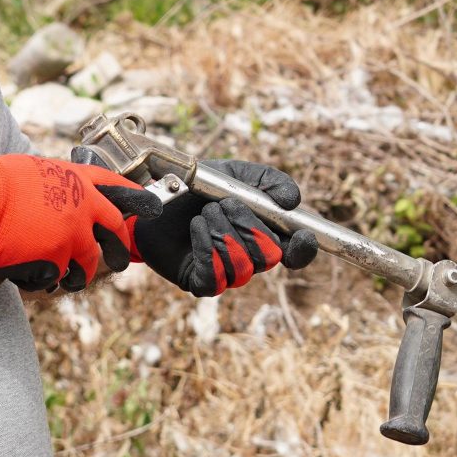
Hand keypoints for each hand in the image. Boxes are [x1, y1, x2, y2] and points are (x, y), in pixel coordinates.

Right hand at [0, 152, 139, 292]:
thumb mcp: (33, 171)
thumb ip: (55, 185)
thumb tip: (56, 194)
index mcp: (76, 180)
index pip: (118, 188)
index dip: (136, 199)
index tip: (151, 206)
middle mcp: (83, 207)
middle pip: (116, 232)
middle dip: (118, 250)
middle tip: (117, 261)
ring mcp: (72, 235)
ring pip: (87, 264)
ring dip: (75, 275)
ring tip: (61, 278)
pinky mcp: (57, 259)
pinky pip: (56, 277)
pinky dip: (43, 280)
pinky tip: (27, 274)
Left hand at [106, 158, 320, 296]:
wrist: (153, 197)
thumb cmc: (199, 187)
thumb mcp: (235, 174)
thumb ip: (269, 181)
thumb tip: (294, 201)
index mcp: (266, 232)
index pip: (296, 252)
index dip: (303, 248)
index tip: (302, 235)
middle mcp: (250, 256)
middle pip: (270, 259)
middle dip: (250, 228)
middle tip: (225, 204)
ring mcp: (226, 272)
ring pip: (243, 269)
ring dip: (224, 235)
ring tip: (205, 212)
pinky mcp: (201, 282)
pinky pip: (215, 278)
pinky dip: (207, 249)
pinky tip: (197, 227)